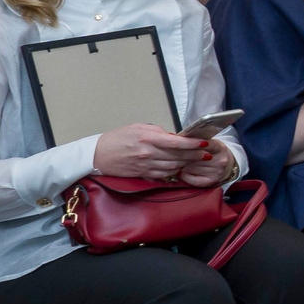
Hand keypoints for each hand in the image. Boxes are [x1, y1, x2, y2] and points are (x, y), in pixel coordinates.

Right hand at [94, 123, 218, 180]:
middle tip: (206, 153)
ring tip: (196, 160)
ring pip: (173, 167)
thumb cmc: (117, 138)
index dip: (193, 144)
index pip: (176, 143)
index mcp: (148, 139)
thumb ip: (157, 131)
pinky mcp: (142, 174)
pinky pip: (163, 175)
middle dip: (195, 155)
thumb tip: (173, 137)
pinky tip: (179, 168)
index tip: (204, 143)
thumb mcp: (137, 128)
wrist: (97, 155)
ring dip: (186, 164)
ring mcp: (146, 166)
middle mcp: (148, 154)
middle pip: (178, 156)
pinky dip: (173, 172)